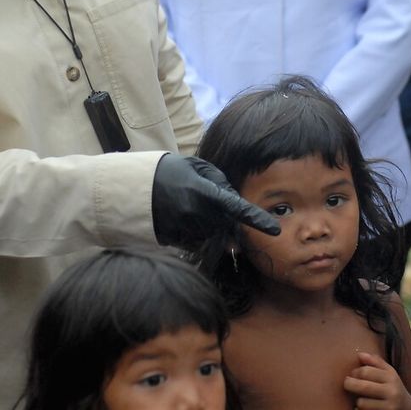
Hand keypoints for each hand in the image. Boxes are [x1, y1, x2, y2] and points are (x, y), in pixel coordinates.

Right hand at [151, 154, 278, 248]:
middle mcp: (194, 213)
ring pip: (212, 235)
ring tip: (192, 208)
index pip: (236, 207)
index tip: (274, 229)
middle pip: (226, 225)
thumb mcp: (197, 167)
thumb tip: (235, 201)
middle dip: (227, 220)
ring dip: (211, 226)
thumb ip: (220, 182)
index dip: (256, 219)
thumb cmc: (171, 171)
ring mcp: (184, 228)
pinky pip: (196, 243)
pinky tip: (184, 218)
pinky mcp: (174, 240)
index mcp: (202, 191)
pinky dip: (197, 233)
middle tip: (211, 206)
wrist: (135, 187)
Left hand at [343, 351, 410, 409]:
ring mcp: (389, 406)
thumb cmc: (394, 388)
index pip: (366, 371)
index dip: (355, 372)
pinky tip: (365, 408)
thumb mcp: (389, 373)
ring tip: (360, 399)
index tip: (352, 374)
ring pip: (362, 403)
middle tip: (346, 384)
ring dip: (357, 400)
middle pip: (363, 386)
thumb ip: (375, 362)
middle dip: (350, 384)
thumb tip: (359, 354)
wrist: (409, 408)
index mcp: (391, 377)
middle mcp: (391, 391)